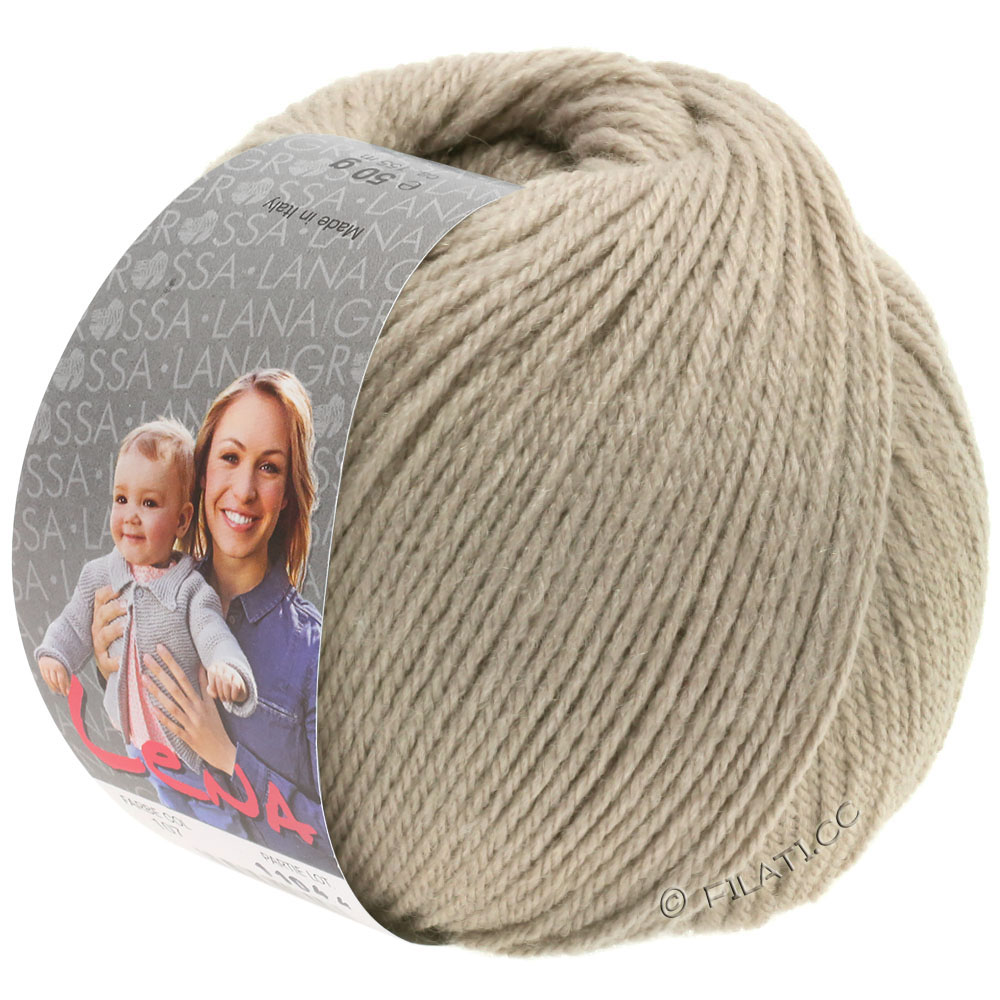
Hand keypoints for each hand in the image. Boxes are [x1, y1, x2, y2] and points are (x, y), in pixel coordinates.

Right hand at [39, 656, 70, 695]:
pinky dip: (49, 684)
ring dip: (55, 687)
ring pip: (50, 681)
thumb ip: (68, 676)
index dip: (64, 687)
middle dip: (60, 688)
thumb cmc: (62, 660)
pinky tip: (53, 687)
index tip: (67, 693)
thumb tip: (70, 687)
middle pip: (55, 681)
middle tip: (64, 693)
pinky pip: (45, 679)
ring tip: (59, 691)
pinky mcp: (42, 669)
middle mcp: (52, 667)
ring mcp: (46, 668)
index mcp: (60, 667)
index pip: (62, 680)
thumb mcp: (66, 666)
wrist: (52, 652)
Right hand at [91, 585, 125, 679]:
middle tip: (126, 605)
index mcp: (103, 614)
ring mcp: (100, 644)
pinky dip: (115, 660)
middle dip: (113, 608)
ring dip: (115, 629)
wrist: (114, 663)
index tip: (119, 587)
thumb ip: (132, 604)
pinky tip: (123, 658)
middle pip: (102, 614)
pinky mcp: (104, 661)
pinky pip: (107, 661)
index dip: (108, 591)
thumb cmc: (123, 635)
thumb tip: (150, 586)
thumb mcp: (124, 618)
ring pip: (104, 634)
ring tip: (126, 626)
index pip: (100, 598)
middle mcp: (99, 627)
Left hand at [142, 644, 236, 774]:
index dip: (172, 662)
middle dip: (161, 671)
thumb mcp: (214, 704)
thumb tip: (200, 668)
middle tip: (147, 657)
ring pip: (171, 704)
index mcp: (203, 700)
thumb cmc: (217, 727)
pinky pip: (172, 725)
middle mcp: (196, 709)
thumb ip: (205, 687)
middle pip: (175, 687)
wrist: (223, 751)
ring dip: (156, 690)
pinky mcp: (185, 736)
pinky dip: (162, 717)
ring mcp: (190, 723)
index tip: (161, 649)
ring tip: (144, 677)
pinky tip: (152, 707)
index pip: (185, 676)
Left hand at [206, 662, 247, 703]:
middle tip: (222, 698)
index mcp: (216, 667)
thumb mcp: (213, 687)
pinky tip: (233, 698)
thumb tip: (215, 694)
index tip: (214, 691)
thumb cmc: (221, 687)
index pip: (212, 671)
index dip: (212, 683)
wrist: (237, 688)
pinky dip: (233, 694)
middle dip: (219, 690)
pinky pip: (235, 685)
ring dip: (226, 693)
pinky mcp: (239, 679)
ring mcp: (233, 672)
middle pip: (219, 676)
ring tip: (227, 699)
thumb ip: (210, 690)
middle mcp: (224, 668)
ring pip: (227, 681)